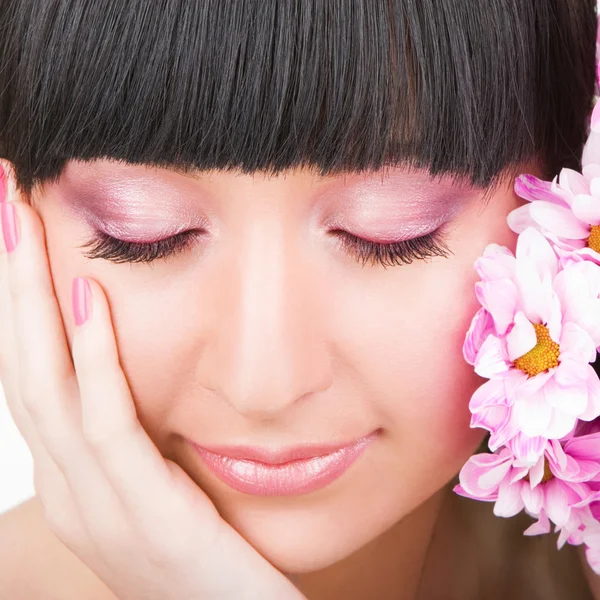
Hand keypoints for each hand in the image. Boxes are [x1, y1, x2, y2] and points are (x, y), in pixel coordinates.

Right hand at [0, 166, 305, 599]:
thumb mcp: (163, 488)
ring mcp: (95, 502)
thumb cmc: (209, 558)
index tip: (16, 225)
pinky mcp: (140, 512)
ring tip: (19, 216)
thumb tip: (136, 373)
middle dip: (6, 274)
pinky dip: (91, 356)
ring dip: (29, 295)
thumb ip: (142, 437)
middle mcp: (69, 485)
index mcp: (75, 475)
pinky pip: (104, 421)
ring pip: (44, 381)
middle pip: (21, 361)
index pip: (31, 370)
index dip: (15, 297)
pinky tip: (89, 297)